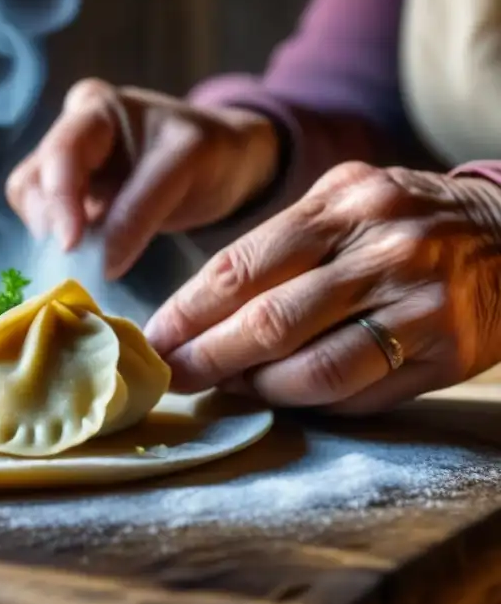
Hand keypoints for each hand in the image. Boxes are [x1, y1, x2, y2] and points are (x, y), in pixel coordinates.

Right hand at [5, 78, 279, 277]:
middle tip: (75, 261)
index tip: (70, 245)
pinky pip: (45, 225)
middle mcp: (68, 134)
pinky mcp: (69, 203)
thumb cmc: (207, 152)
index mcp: (95, 109)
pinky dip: (57, 246)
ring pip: (30, 206)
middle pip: (30, 180)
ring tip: (83, 260)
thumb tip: (100, 265)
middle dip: (50, 221)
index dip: (60, 199)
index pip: (61, 153)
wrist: (222, 165)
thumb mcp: (185, 166)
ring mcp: (64, 170)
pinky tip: (84, 259)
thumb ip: (140, 211)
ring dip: (49, 237)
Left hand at [145, 162, 500, 413]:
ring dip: (257, 387)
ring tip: (226, 387)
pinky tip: (282, 395)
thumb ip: (279, 244)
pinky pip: (361, 392)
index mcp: (343, 202)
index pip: (242, 265)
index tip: (153, 339)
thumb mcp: (345, 201)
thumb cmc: (403, 220)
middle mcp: (384, 248)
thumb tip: (198, 310)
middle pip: (270, 321)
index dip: (188, 312)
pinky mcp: (449, 351)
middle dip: (208, 357)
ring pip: (315, 368)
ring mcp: (421, 302)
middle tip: (172, 376)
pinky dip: (310, 402)